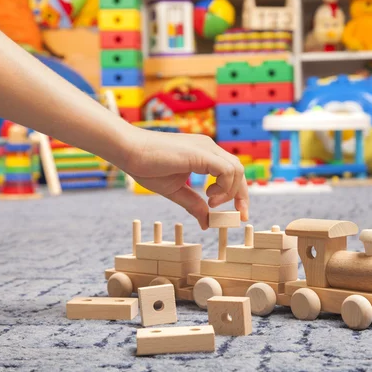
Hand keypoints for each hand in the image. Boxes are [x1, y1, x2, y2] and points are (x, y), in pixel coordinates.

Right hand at [122, 129, 248, 228]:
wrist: (129, 151)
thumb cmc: (147, 167)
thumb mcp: (176, 191)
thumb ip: (193, 204)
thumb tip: (207, 223)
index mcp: (205, 154)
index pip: (232, 172)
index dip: (239, 194)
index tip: (238, 214)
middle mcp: (209, 148)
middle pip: (239, 171)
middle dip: (242, 196)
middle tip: (238, 215)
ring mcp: (206, 148)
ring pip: (237, 170)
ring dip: (230, 192)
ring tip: (211, 202)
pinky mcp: (201, 153)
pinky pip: (226, 170)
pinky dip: (224, 187)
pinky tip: (209, 196)